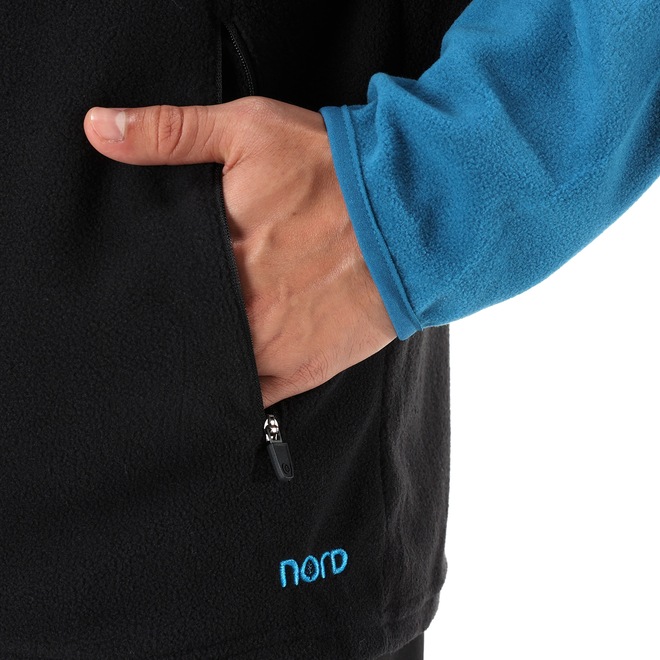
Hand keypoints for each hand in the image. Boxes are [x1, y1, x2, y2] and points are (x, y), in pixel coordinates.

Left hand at [83, 97, 396, 407]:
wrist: (415, 214)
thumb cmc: (334, 171)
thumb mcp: (250, 131)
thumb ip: (172, 133)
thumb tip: (98, 130)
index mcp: (217, 254)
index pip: (154, 285)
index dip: (141, 288)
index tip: (137, 289)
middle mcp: (238, 310)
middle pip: (181, 332)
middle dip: (170, 327)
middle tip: (165, 322)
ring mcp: (271, 347)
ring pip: (210, 371)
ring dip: (199, 361)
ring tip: (194, 350)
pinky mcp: (303, 370)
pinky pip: (252, 397)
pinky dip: (234, 393)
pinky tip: (226, 379)